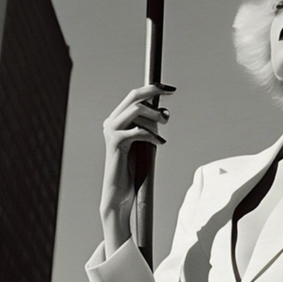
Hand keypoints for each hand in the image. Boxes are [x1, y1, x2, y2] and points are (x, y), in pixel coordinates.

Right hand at [100, 83, 173, 251]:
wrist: (119, 193)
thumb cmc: (133, 169)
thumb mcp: (144, 142)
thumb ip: (150, 126)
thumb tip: (164, 113)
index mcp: (117, 119)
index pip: (134, 96)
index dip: (152, 88)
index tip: (170, 89)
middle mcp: (111, 121)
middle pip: (133, 96)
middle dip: (154, 92)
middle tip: (172, 94)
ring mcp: (111, 131)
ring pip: (137, 110)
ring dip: (155, 116)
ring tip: (165, 126)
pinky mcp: (115, 142)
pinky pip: (138, 130)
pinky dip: (152, 134)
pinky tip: (160, 143)